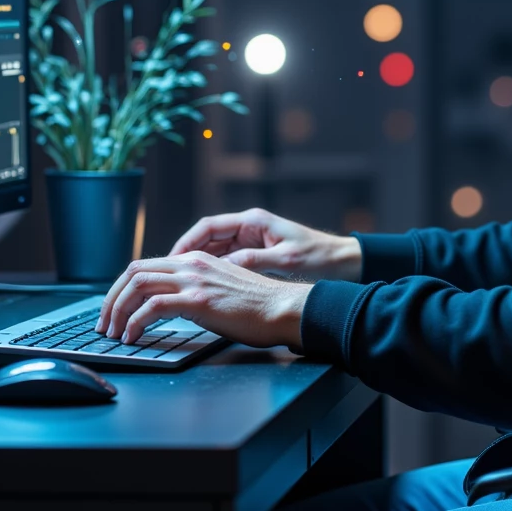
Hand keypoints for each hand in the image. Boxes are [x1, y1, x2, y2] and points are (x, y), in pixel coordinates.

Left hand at [96, 251, 312, 350]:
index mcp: (195, 259)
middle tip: (104, 324)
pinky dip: (135, 323)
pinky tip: (133, 338)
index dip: (121, 289)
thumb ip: (194, 290)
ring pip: (137, 286)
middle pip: (133, 272)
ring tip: (114, 333)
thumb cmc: (257, 307)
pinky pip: (151, 308)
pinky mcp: (198, 300)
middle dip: (111, 299)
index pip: (144, 266)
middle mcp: (191, 264)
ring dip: (118, 311)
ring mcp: (194, 280)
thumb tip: (169, 306)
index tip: (113, 310)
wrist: (283, 308)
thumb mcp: (219, 289)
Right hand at [168, 207, 361, 281]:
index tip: (171, 260)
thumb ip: (254, 261)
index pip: (208, 227)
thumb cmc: (320, 258)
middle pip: (206, 239)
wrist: (344, 263)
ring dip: (196, 266)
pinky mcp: (256, 256)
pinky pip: (226, 262)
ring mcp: (251, 242)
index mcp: (253, 222)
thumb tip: (223, 268)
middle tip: (167, 276)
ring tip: (178, 284)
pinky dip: (212, 274)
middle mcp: (248, 228)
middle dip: (185, 257)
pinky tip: (202, 289)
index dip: (186, 243)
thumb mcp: (286, 261)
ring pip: (213, 252)